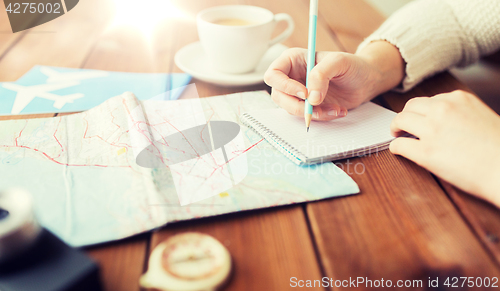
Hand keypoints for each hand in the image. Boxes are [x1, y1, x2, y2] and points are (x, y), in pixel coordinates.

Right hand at [264, 41, 404, 119]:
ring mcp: (298, 94)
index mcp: (293, 60)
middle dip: (297, 105)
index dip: (284, 86)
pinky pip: (307, 116)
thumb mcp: (339, 62)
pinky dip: (322, 117)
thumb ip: (322, 75)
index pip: (274, 74)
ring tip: (336, 108)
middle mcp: (292, 77)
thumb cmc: (352, 65)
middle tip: (316, 106)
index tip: (304, 93)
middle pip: (278, 96)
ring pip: (292, 109)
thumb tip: (311, 98)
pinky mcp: (308, 107)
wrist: (367, 80)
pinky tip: (339, 110)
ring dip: (313, 113)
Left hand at [390, 90, 499, 205]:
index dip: (422, 111)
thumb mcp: (482, 117)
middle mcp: (443, 109)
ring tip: (397, 135)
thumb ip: (461, 114)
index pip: (429, 100)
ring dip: (396, 128)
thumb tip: (442, 123)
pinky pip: (399, 145)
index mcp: (459, 99)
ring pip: (400, 121)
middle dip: (406, 116)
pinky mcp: (425, 152)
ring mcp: (432, 130)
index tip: (420, 119)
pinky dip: (396, 148)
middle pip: (410, 107)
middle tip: (402, 127)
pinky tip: (399, 151)